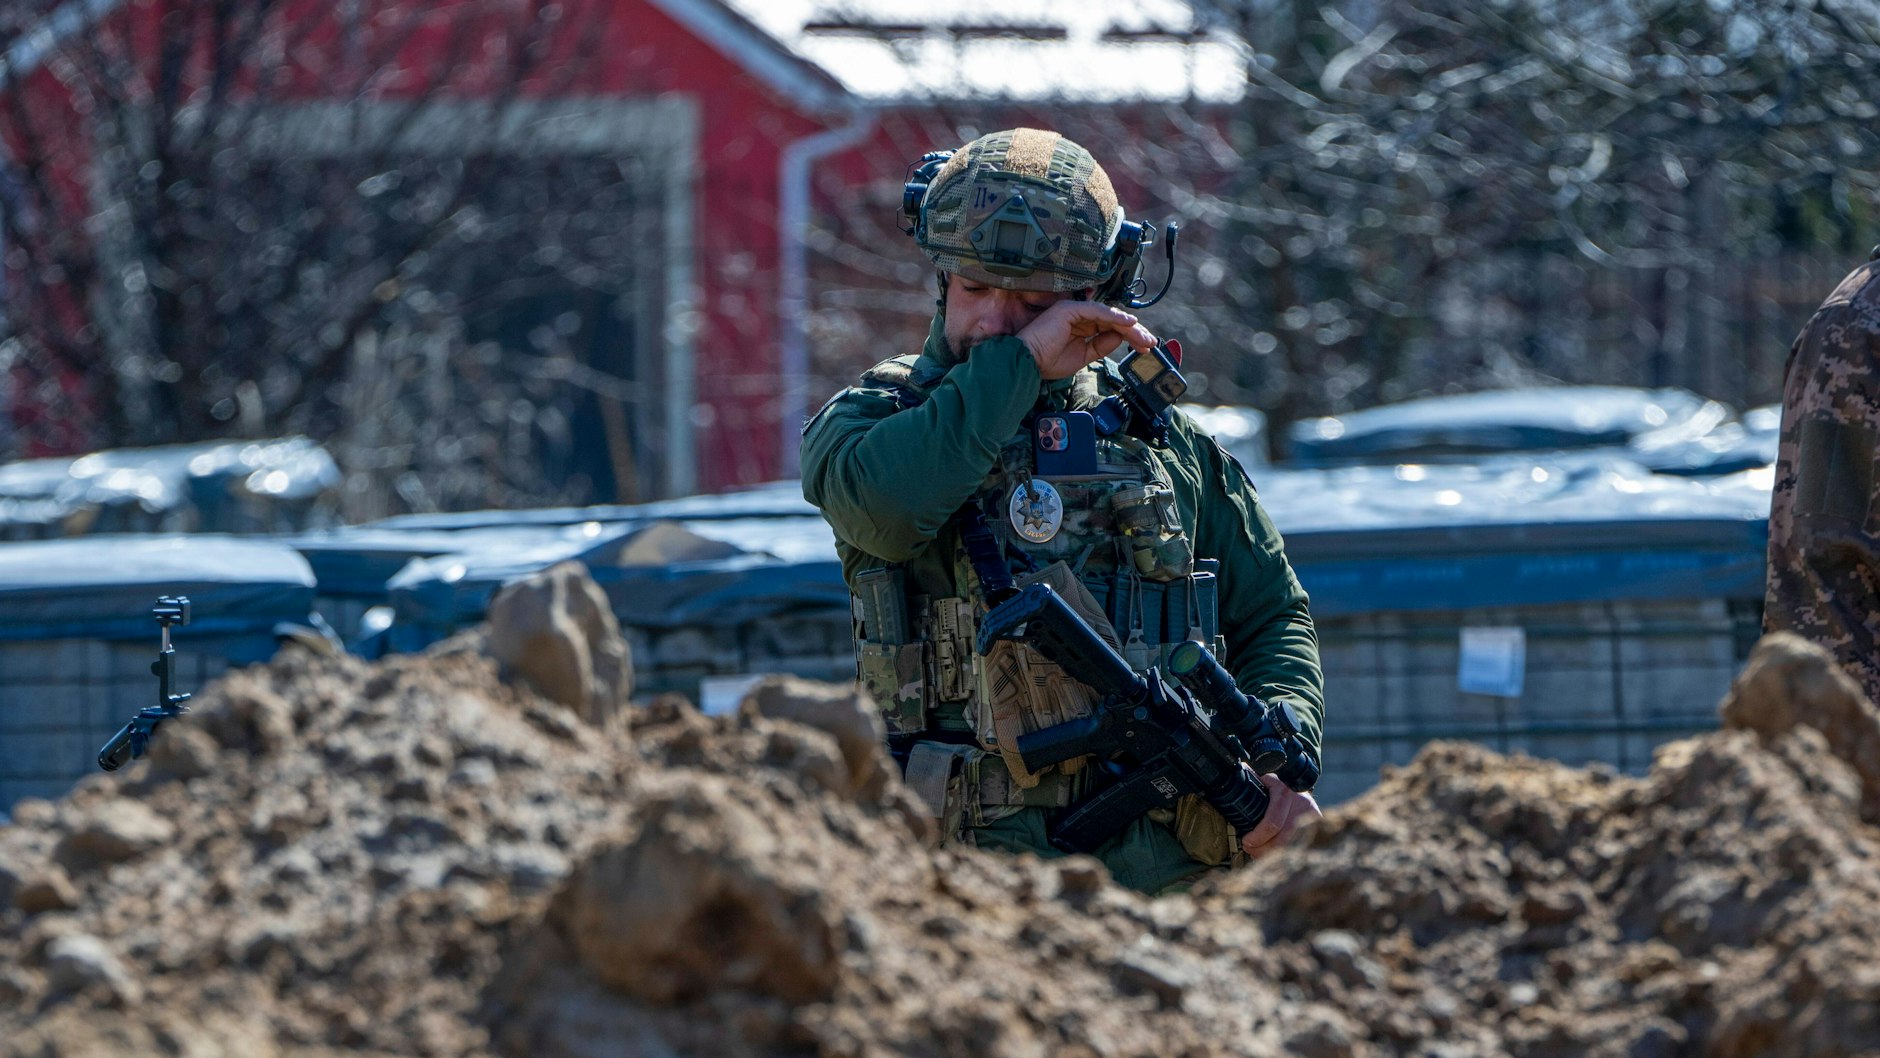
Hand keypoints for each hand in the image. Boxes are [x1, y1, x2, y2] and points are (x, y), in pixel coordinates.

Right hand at [1017, 300, 1157, 379]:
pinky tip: (1129, 324)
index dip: (1128, 337)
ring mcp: (1074, 311)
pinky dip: (1115, 317)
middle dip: (1134, 332)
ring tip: (1143, 337)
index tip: (1143, 348)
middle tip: (1150, 343)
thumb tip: (1119, 338)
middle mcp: (1078, 316)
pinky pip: (1098, 311)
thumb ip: (1100, 346)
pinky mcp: (1070, 309)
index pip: (1109, 328)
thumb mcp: (1082, 357)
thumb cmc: (1046, 361)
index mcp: (1079, 327)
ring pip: (1109, 316)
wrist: (1026, 362)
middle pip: (1113, 320)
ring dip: (1129, 327)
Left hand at [1240, 773, 1321, 859]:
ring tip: (1259, 854)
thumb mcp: (1264, 782)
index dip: (1257, 837)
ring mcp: (1312, 814)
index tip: (1246, 841)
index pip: (1272, 823)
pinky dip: (1286, 852)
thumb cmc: (1275, 787)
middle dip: (1262, 849)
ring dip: (1273, 853)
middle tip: (1250, 850)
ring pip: (1291, 844)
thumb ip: (1251, 785)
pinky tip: (1276, 854)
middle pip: (1282, 838)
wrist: (1300, 783)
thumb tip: (1234, 780)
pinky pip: (1302, 844)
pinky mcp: (1318, 823)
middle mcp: (1300, 802)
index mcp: (1283, 791)